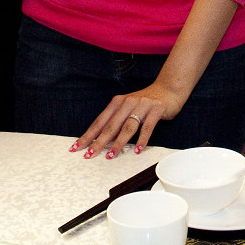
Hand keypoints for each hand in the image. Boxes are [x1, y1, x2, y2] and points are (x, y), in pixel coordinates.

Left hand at [70, 80, 187, 158]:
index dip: (88, 135)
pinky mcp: (156, 109)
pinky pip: (148, 127)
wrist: (168, 89)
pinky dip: (142, 139)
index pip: (99, 122)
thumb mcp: (128, 108)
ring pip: (127, 127)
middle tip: (89, 155)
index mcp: (117, 102)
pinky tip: (137, 150)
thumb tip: (100, 141)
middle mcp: (127, 102)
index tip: (77, 147)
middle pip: (111, 126)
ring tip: (110, 156)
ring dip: (118, 143)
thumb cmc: (145, 102)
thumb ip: (116, 120)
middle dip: (99, 142)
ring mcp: (142, 105)